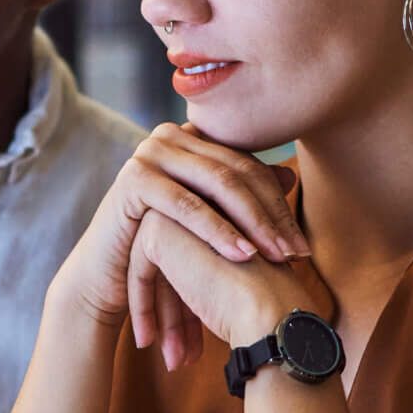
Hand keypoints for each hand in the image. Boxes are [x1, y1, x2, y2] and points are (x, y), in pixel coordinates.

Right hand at [50, 123, 307, 369]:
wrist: (109, 275)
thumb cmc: (162, 249)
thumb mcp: (211, 223)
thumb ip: (244, 198)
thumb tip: (290, 173)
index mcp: (193, 139)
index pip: (250, 166)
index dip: (280, 205)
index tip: (303, 246)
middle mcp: (172, 136)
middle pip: (238, 173)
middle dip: (272, 216)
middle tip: (297, 254)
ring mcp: (150, 152)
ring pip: (217, 184)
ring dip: (252, 223)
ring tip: (276, 257)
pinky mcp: (133, 178)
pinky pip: (185, 204)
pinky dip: (217, 230)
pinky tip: (242, 254)